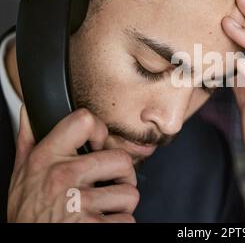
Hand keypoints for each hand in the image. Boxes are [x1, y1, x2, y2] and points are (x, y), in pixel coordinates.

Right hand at [7, 107, 138, 222]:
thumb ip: (29, 142)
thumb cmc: (28, 214)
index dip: (100, 131)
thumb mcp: (21, 175)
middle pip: (122, 159)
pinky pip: (127, 220)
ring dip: (121, 205)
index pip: (84, 120)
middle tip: (109, 185)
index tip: (100, 144)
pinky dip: (119, 225)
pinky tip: (101, 223)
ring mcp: (79, 202)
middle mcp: (63, 176)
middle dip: (122, 176)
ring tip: (103, 208)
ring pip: (130, 193)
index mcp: (47, 158)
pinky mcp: (92, 226)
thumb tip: (30, 113)